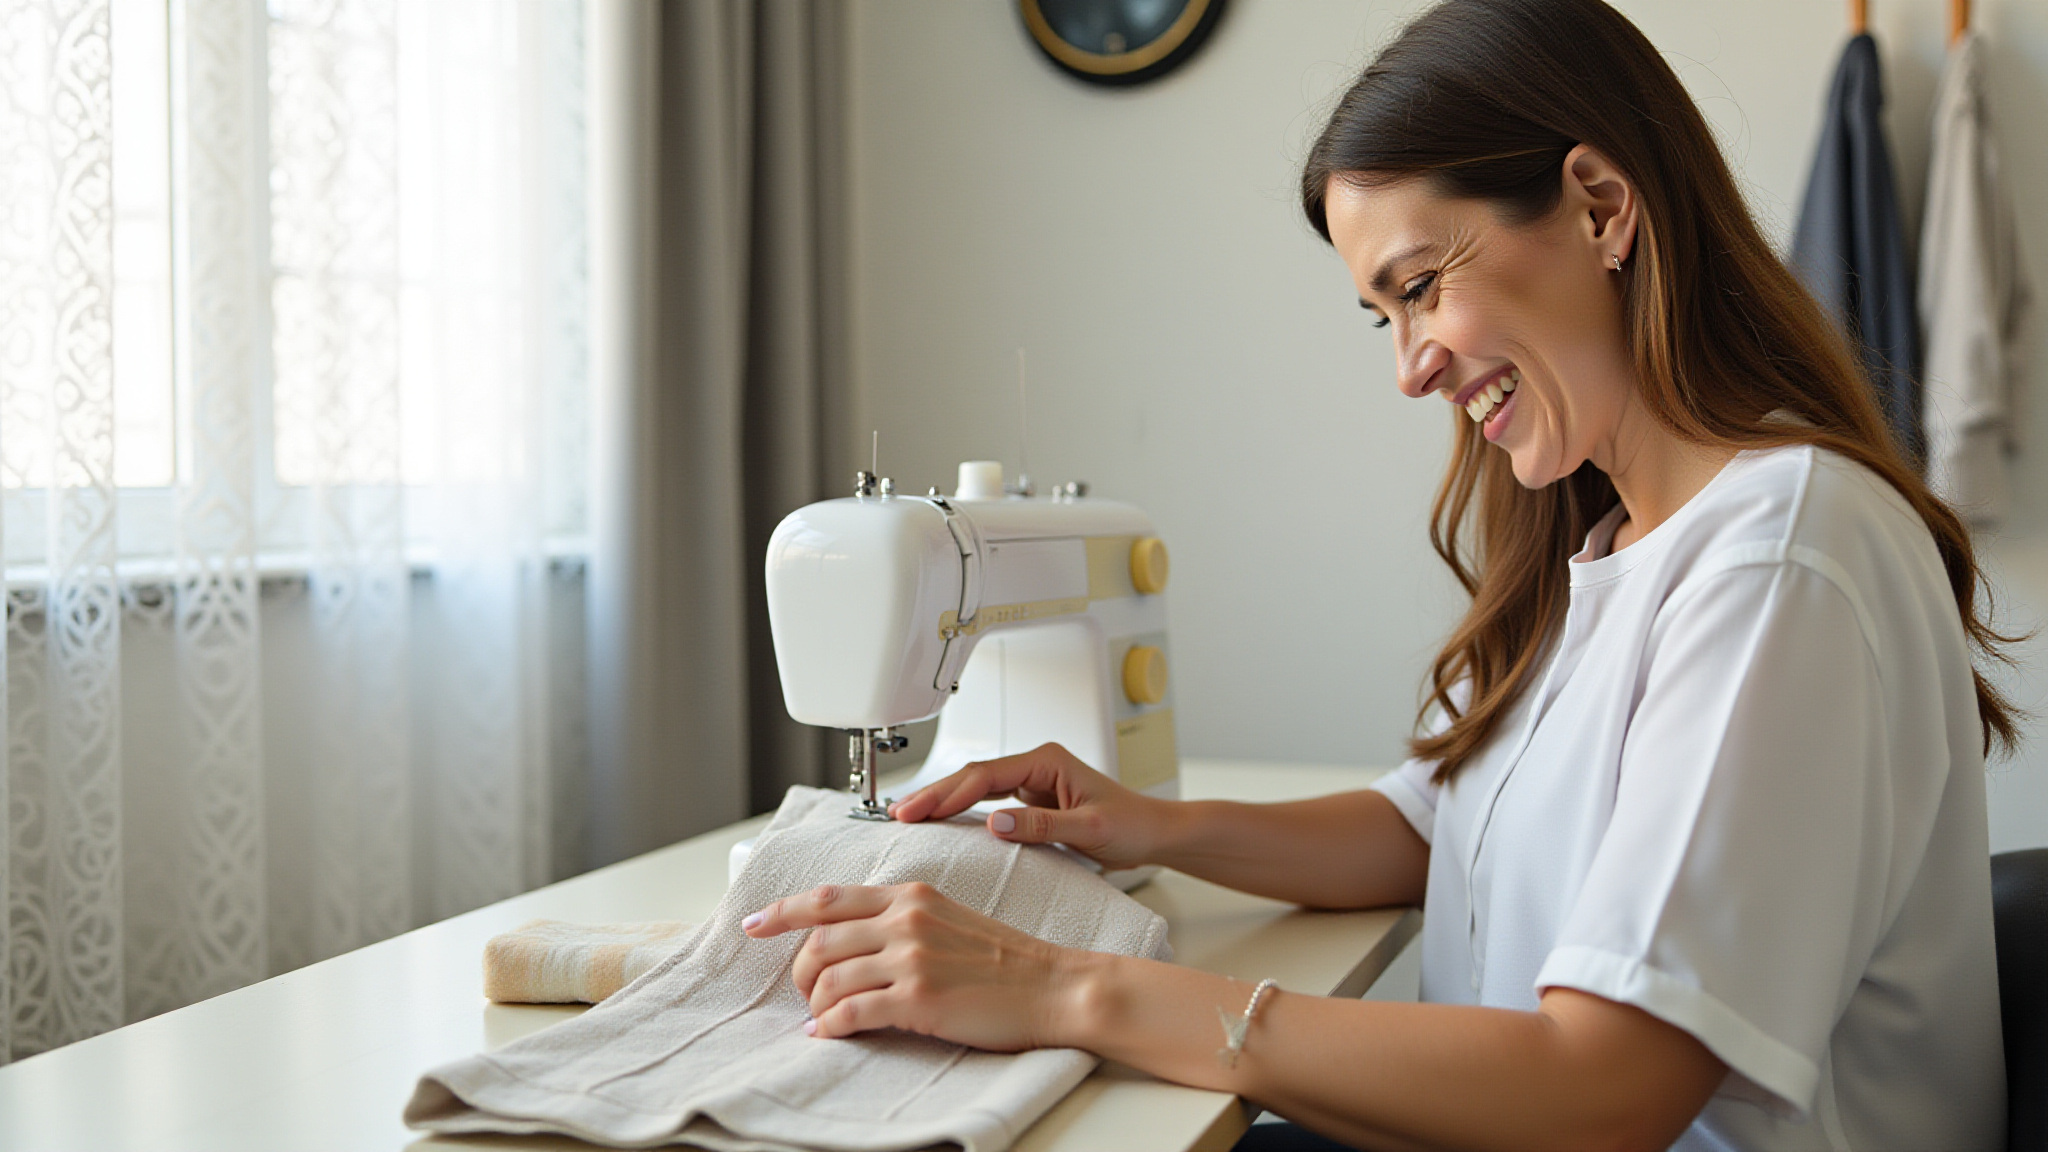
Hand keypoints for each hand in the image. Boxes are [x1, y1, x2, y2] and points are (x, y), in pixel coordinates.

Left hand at [742, 882, 1086, 1049]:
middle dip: (798, 973)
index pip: (829, 897)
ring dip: (814, 1004)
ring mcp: (911, 958)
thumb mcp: (949, 918)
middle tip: (803, 993)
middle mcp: (906, 919)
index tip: (756, 924)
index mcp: (911, 896)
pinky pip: (850, 1013)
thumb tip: (853, 943)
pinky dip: (830, 1027)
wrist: (1053, 986)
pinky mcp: (918, 998)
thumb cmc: (1006, 959)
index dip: (783, 911)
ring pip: (828, 978)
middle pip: (819, 940)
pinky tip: (831, 1034)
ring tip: (821, 1018)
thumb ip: (902, 920)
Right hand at [888, 742, 1169, 871]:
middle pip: (972, 776)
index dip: (949, 793)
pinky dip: (961, 812)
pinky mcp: (1031, 802)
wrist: (1155, 833)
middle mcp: (1035, 766)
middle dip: (934, 793)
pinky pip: (987, 803)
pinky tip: (940, 823)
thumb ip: (1043, 826)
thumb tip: (994, 823)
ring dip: (943, 801)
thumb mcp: (1090, 828)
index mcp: (1047, 760)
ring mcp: (1031, 783)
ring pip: (975, 787)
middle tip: (898, 814)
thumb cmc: (1132, 824)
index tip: (920, 811)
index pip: (985, 774)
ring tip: (907, 817)